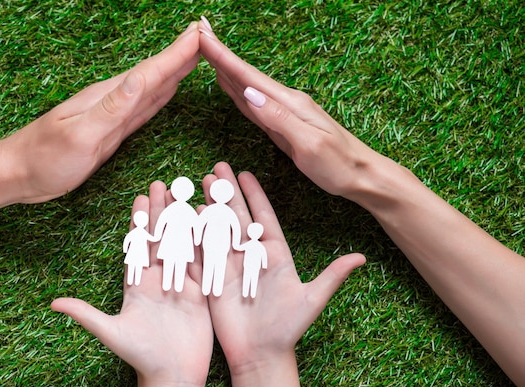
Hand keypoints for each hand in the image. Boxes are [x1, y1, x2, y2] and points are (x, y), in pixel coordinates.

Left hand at [8, 22, 201, 203]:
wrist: (19, 174)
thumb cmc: (45, 157)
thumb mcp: (80, 134)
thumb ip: (112, 108)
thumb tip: (140, 78)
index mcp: (108, 96)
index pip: (150, 70)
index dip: (177, 53)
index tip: (200, 33)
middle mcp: (114, 100)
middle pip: (155, 73)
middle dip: (181, 54)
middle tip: (206, 36)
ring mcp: (113, 115)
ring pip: (152, 88)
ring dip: (174, 71)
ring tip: (194, 56)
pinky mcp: (112, 131)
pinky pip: (144, 109)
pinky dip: (160, 96)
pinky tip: (169, 89)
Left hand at [52, 180, 212, 386]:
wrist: (172, 375)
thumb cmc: (140, 356)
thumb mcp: (111, 333)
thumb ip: (86, 314)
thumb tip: (53, 304)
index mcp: (138, 285)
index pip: (138, 246)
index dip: (138, 222)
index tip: (139, 198)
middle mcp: (159, 280)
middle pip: (160, 238)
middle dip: (161, 212)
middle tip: (162, 185)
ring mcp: (181, 284)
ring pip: (182, 245)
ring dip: (183, 221)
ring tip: (185, 195)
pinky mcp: (201, 292)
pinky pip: (202, 263)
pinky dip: (204, 242)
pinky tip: (207, 222)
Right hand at [198, 19, 385, 199]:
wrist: (362, 177)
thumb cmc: (339, 164)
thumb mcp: (309, 143)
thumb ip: (278, 118)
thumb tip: (249, 93)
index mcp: (290, 104)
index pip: (249, 76)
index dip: (224, 56)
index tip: (203, 35)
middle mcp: (286, 103)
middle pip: (246, 76)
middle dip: (221, 56)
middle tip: (199, 35)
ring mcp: (285, 114)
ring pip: (248, 88)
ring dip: (227, 70)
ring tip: (209, 53)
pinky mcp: (284, 127)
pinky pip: (254, 106)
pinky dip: (238, 93)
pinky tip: (231, 87)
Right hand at [201, 162, 364, 386]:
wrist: (262, 355)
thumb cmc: (288, 328)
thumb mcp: (312, 300)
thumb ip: (332, 276)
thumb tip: (361, 258)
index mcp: (275, 254)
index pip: (263, 217)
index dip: (254, 195)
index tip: (245, 173)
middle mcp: (251, 256)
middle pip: (238, 217)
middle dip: (228, 193)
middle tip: (217, 168)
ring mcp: (230, 267)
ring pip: (219, 230)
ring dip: (210, 207)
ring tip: (202, 184)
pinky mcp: (213, 280)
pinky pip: (203, 253)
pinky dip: (195, 234)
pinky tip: (189, 215)